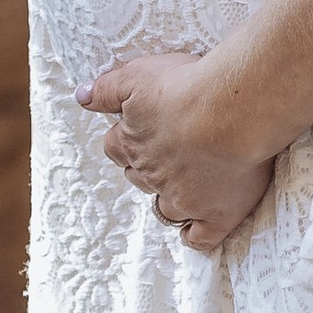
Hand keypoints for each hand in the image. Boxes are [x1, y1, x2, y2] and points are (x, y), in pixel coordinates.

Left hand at [81, 49, 275, 251]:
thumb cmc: (187, 87)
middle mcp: (153, 176)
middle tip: (169, 154)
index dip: (126, 141)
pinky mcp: (216, 215)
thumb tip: (81, 97)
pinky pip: (200, 237)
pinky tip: (195, 229)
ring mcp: (184, 199)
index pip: (116, 148)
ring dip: (169, 201)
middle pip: (139, 178)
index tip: (140, 132)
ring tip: (184, 189)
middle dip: (148, 169)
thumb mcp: (137, 75)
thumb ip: (107, 88)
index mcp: (133, 143)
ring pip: (165, 209)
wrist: (231, 110)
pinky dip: (195, 236)